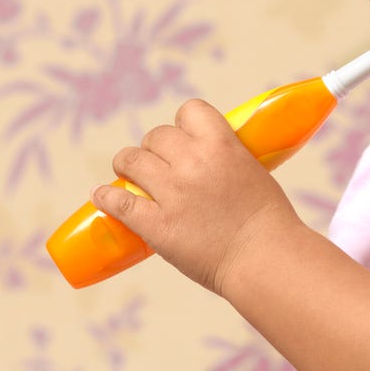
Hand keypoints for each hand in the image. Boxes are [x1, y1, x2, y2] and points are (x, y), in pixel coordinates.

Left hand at [90, 99, 299, 295]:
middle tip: (159, 163)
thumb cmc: (268, 220)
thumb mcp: (253, 171)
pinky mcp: (157, 225)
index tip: (183, 138)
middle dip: (155, 147)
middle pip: (156, 136)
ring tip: (127, 172)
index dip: (183, 124)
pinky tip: (101, 196)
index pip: (190, 111)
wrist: (265, 259)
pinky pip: (119, 202)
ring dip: (127, 164)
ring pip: (131, 160)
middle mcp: (193, 162)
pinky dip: (106, 198)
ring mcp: (172, 193)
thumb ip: (228, 159)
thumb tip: (211, 158)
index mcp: (222, 144)